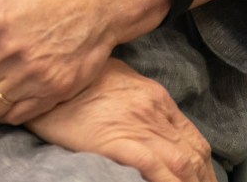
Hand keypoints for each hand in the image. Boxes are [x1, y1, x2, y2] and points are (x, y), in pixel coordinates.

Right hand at [26, 58, 215, 181]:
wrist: (43, 75)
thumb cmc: (70, 80)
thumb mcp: (109, 76)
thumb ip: (133, 96)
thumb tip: (139, 112)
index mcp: (153, 95)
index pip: (192, 137)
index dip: (202, 164)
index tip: (200, 179)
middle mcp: (154, 109)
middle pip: (195, 154)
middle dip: (203, 180)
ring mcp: (141, 126)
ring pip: (185, 165)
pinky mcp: (124, 143)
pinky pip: (160, 171)